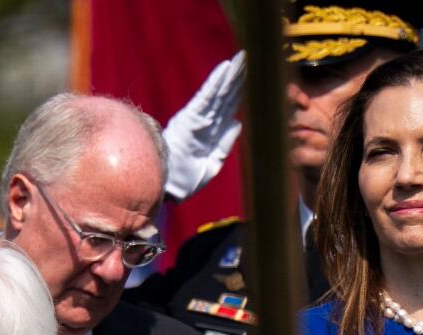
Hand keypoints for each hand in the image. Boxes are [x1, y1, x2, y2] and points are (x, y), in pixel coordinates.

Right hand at [162, 51, 245, 201]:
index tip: (254, 73)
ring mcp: (198, 119)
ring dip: (231, 74)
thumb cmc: (186, 181)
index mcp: (211, 131)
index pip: (230, 105)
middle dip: (239, 76)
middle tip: (252, 55)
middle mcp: (205, 122)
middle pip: (226, 95)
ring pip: (219, 92)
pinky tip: (225, 68)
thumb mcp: (213, 163)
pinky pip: (206, 98)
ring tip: (244, 56)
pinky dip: (215, 83)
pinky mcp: (190, 120)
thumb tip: (237, 121)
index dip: (241, 89)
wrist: (169, 191)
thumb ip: (225, 143)